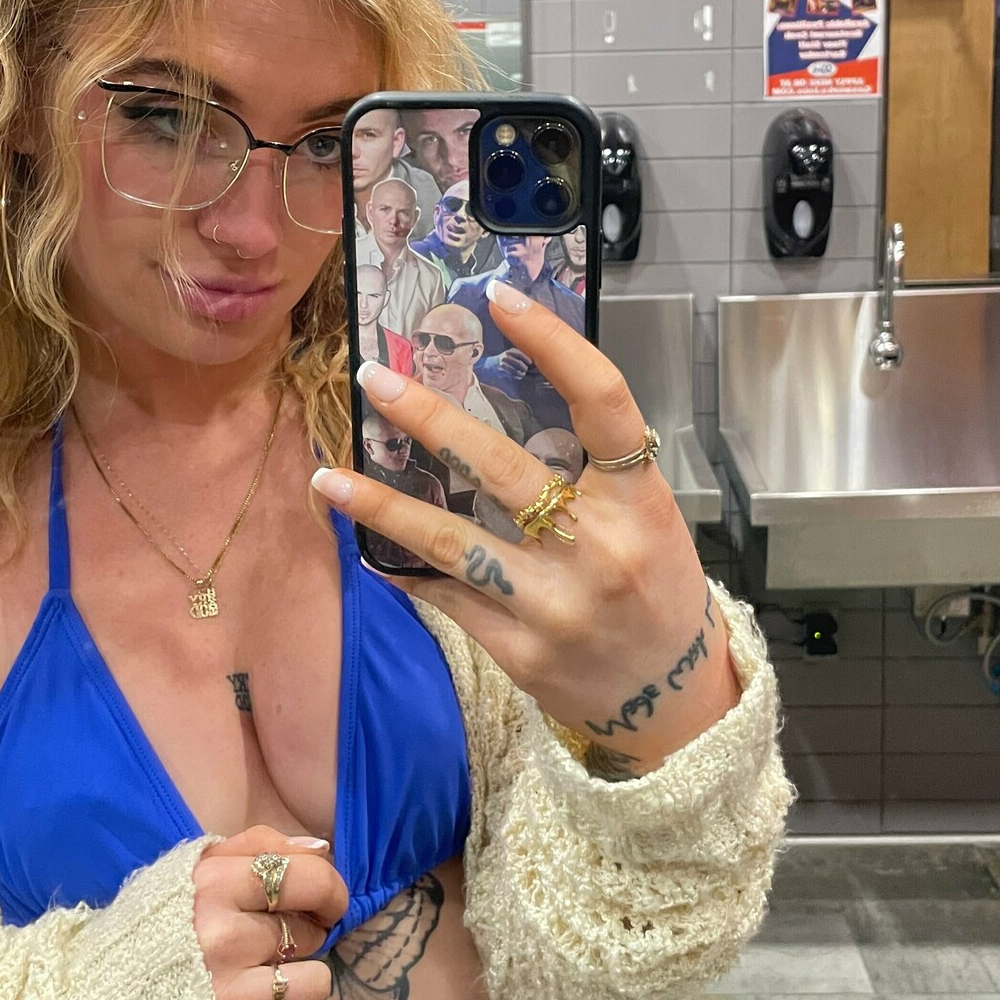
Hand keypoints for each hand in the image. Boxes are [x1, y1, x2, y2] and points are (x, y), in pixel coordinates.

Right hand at [193, 825, 348, 999]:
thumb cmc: (150, 936)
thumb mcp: (190, 872)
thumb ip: (256, 847)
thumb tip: (319, 850)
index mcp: (212, 889)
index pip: (306, 878)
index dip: (329, 891)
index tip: (324, 905)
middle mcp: (222, 942)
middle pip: (311, 933)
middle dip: (299, 938)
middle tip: (262, 949)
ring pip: (316, 983)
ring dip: (300, 985)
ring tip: (264, 985)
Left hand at [311, 279, 740, 774]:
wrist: (675, 701)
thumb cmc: (655, 588)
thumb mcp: (649, 518)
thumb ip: (591, 469)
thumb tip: (500, 392)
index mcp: (642, 500)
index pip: (602, 401)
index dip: (552, 343)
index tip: (500, 298)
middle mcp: (600, 547)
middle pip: (503, 467)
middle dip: (431, 419)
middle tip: (376, 379)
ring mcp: (555, 604)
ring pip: (453, 541)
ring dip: (382, 506)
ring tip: (324, 477)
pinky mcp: (520, 650)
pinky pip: (446, 596)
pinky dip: (404, 567)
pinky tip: (366, 547)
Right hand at [483, 347, 533, 380]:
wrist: (492, 364)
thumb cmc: (506, 358)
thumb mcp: (511, 353)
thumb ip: (520, 355)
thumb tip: (533, 361)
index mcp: (509, 351)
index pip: (520, 354)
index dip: (526, 359)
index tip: (530, 363)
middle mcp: (506, 357)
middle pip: (519, 363)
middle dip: (524, 367)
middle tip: (526, 369)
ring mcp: (503, 364)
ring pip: (516, 371)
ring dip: (521, 373)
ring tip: (522, 373)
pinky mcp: (502, 371)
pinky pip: (513, 375)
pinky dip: (517, 376)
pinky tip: (518, 376)